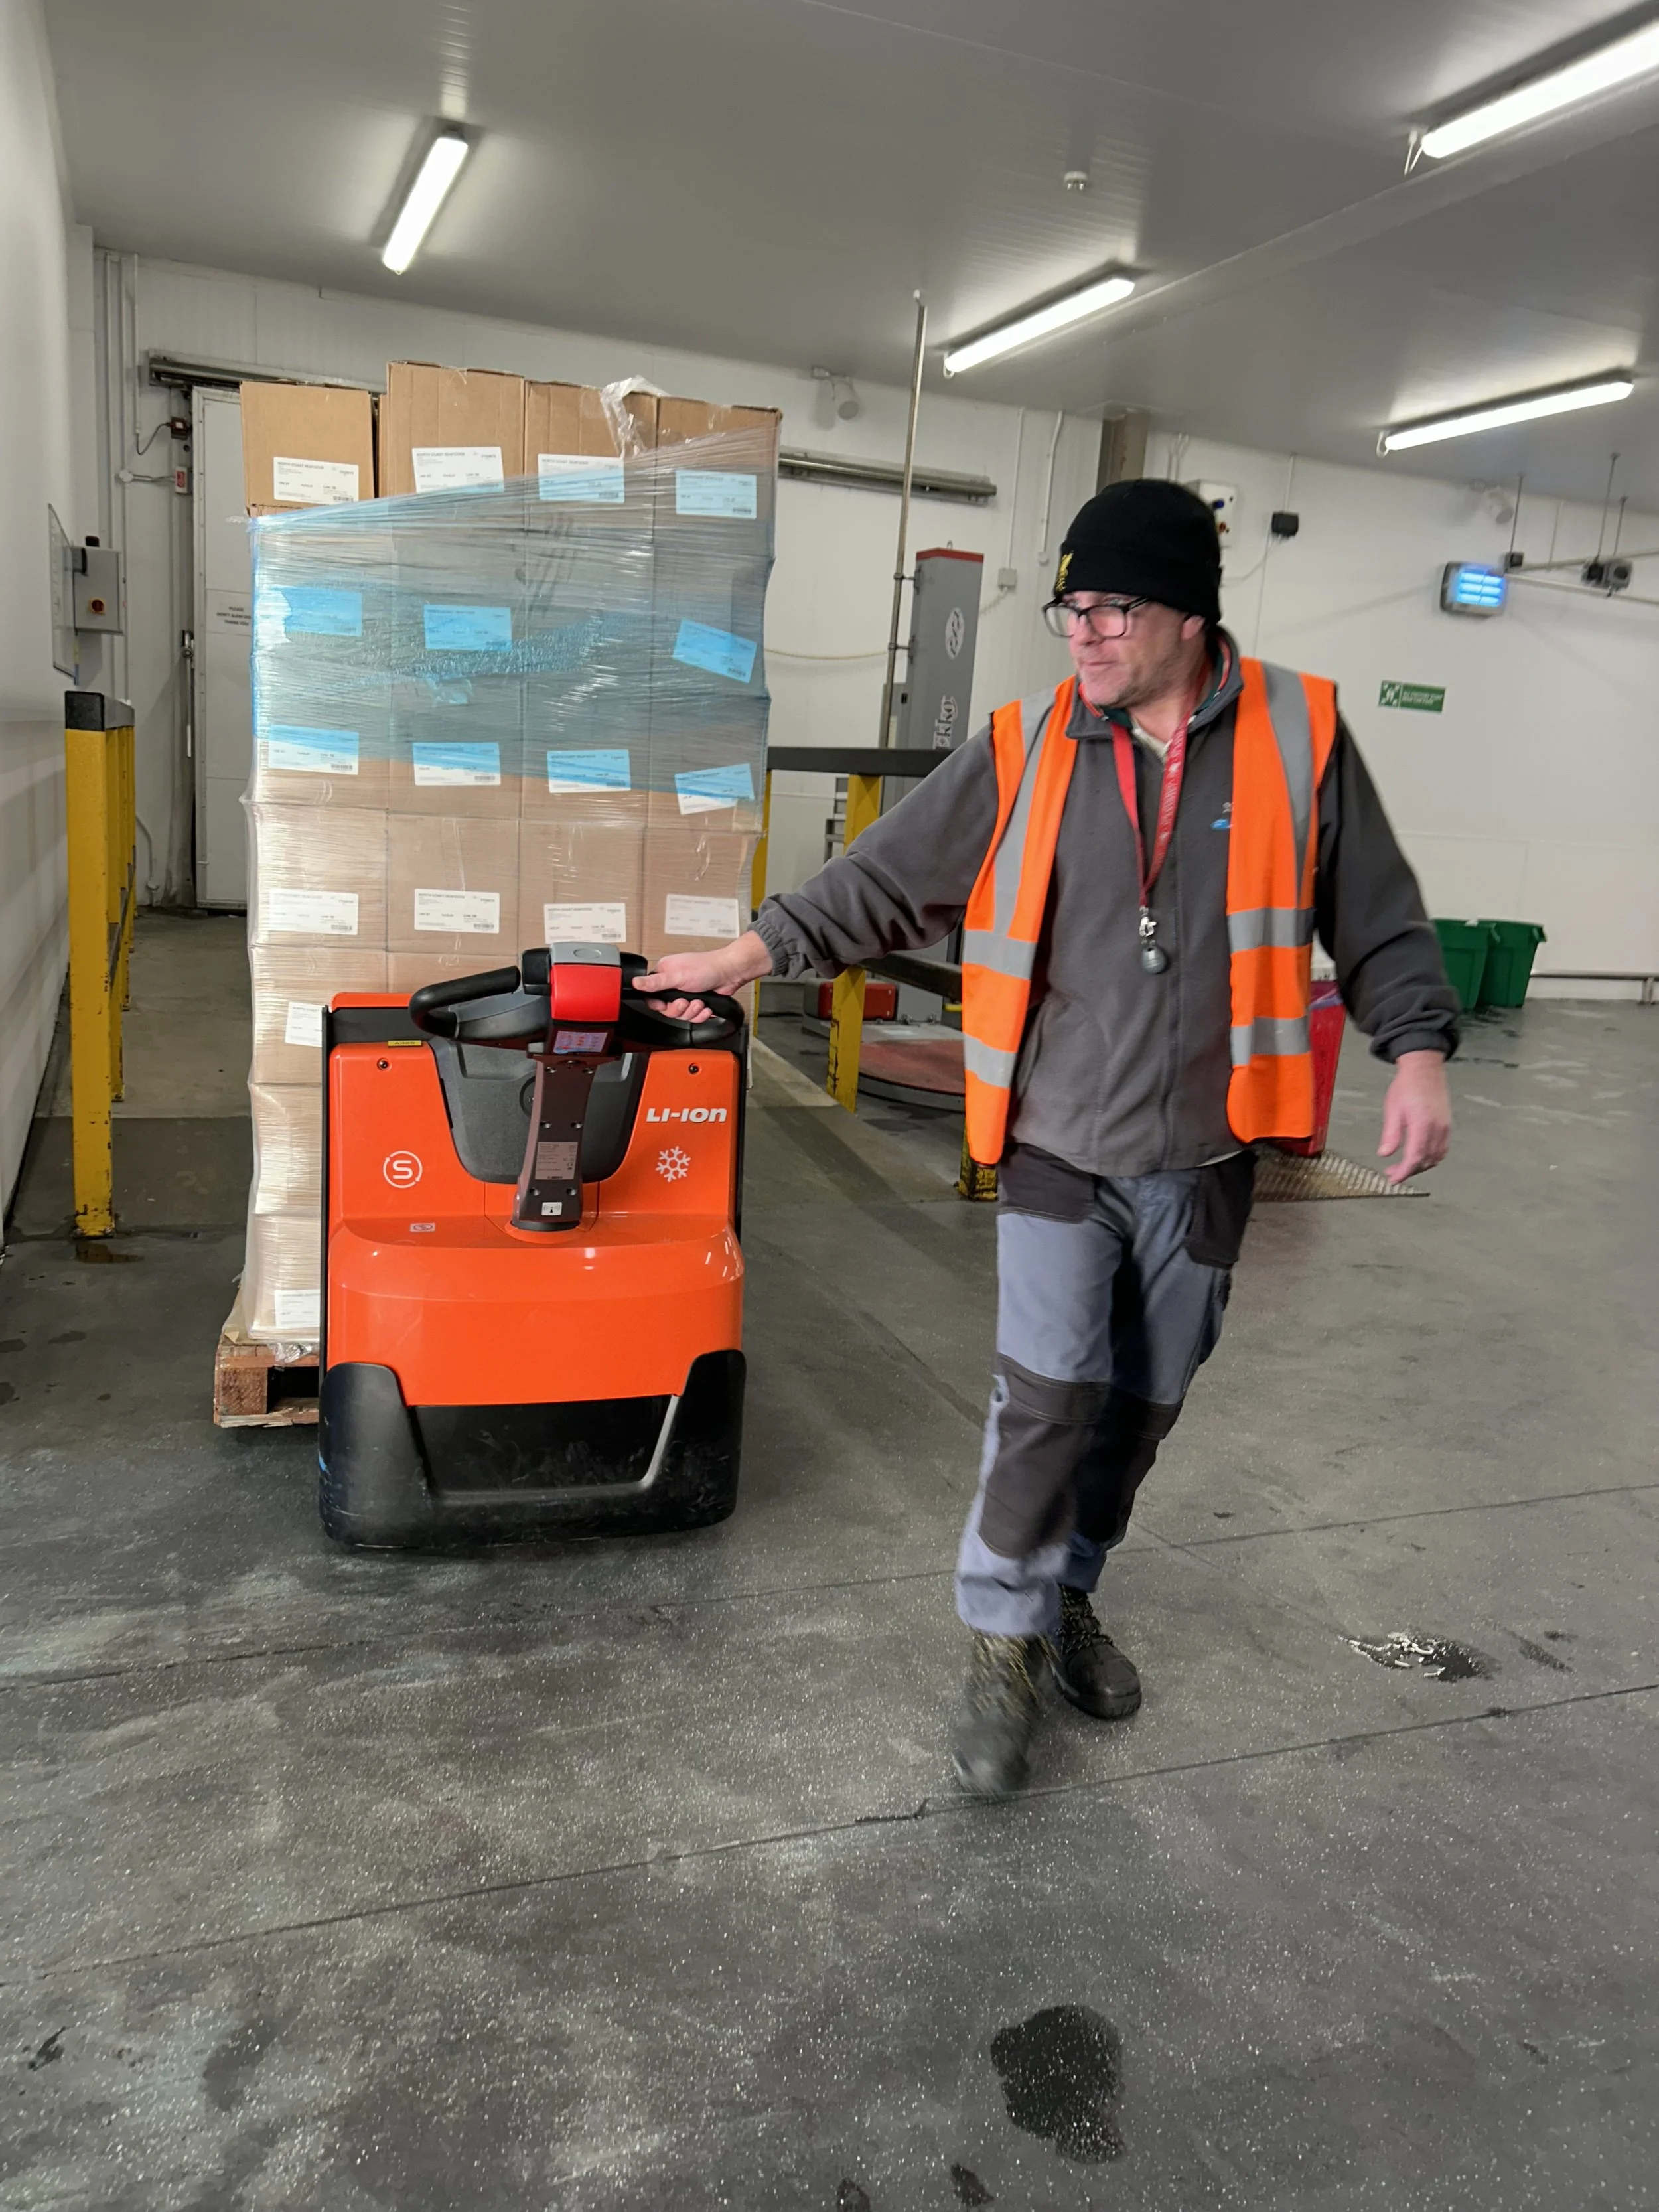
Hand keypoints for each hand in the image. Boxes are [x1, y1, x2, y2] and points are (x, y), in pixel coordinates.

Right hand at [633, 929, 772, 1022]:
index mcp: (665, 974)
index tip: (665, 1004)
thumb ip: (655, 983)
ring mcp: (686, 993)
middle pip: (667, 1009)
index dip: (658, 1004)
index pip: (651, 996)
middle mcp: (674, 984)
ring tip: (699, 1002)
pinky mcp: (697, 1001)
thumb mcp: (677, 976)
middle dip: (679, 1009)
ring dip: (692, 1011)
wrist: (730, 973)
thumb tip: (635, 982)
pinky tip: (706, 1007)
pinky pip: (693, 1017)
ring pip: (681, 1014)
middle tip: (686, 1001)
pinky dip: (700, 1014)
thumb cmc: (707, 968)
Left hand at [1378, 1050, 1451, 1183]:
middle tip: (1392, 1172)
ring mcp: (1445, 1128)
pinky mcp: (1447, 1126)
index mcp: (1422, 1124)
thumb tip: (1385, 1154)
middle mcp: (1437, 1128)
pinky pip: (1442, 1149)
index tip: (1393, 1179)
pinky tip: (1418, 1156)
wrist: (1425, 1070)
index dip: (1404, 1171)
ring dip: (1420, 1166)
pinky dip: (1430, 1158)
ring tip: (1403, 1166)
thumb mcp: (1392, 1109)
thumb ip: (1390, 1134)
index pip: (1415, 1157)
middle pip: (1426, 1161)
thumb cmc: (1407, 1086)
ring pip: (1435, 1157)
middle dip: (1409, 1171)